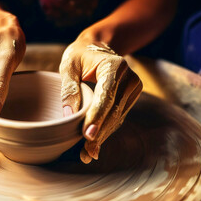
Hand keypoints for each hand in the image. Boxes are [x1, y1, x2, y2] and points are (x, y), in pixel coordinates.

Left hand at [59, 38, 141, 163]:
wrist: (97, 46)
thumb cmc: (79, 54)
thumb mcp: (68, 65)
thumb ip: (69, 88)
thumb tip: (67, 115)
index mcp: (114, 65)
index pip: (106, 94)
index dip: (97, 116)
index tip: (87, 135)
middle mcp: (129, 77)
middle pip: (114, 110)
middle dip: (100, 131)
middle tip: (86, 151)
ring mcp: (133, 87)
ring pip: (118, 117)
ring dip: (103, 135)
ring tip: (88, 153)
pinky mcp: (130, 97)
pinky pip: (118, 117)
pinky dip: (107, 130)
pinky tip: (95, 145)